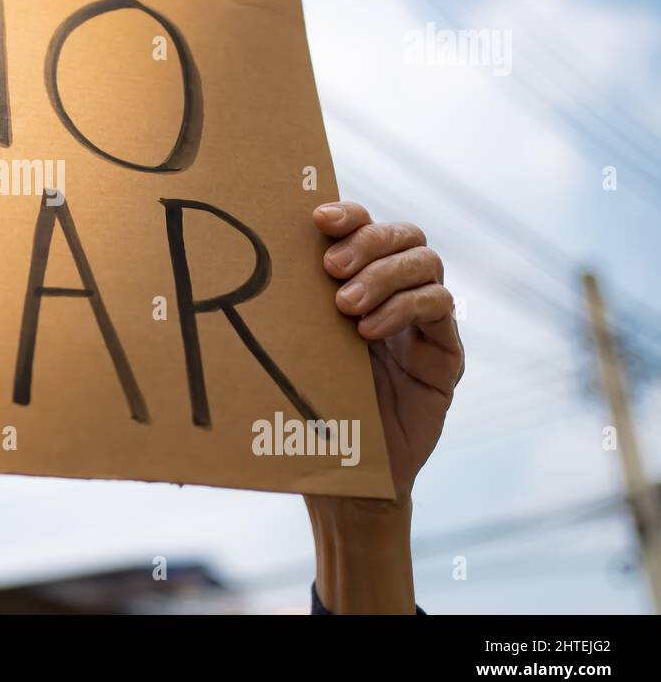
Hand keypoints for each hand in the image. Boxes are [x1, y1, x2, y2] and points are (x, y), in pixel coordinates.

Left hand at [314, 200, 462, 498]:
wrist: (342, 469)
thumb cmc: (307, 402)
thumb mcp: (294, 343)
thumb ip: (285, 303)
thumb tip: (235, 258)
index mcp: (357, 278)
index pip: (363, 224)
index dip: (348, 212)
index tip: (318, 219)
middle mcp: (395, 290)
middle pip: (404, 233)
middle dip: (368, 240)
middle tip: (331, 267)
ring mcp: (424, 319)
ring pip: (427, 262)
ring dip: (385, 275)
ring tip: (346, 306)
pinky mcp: (445, 350)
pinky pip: (441, 306)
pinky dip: (406, 308)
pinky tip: (370, 332)